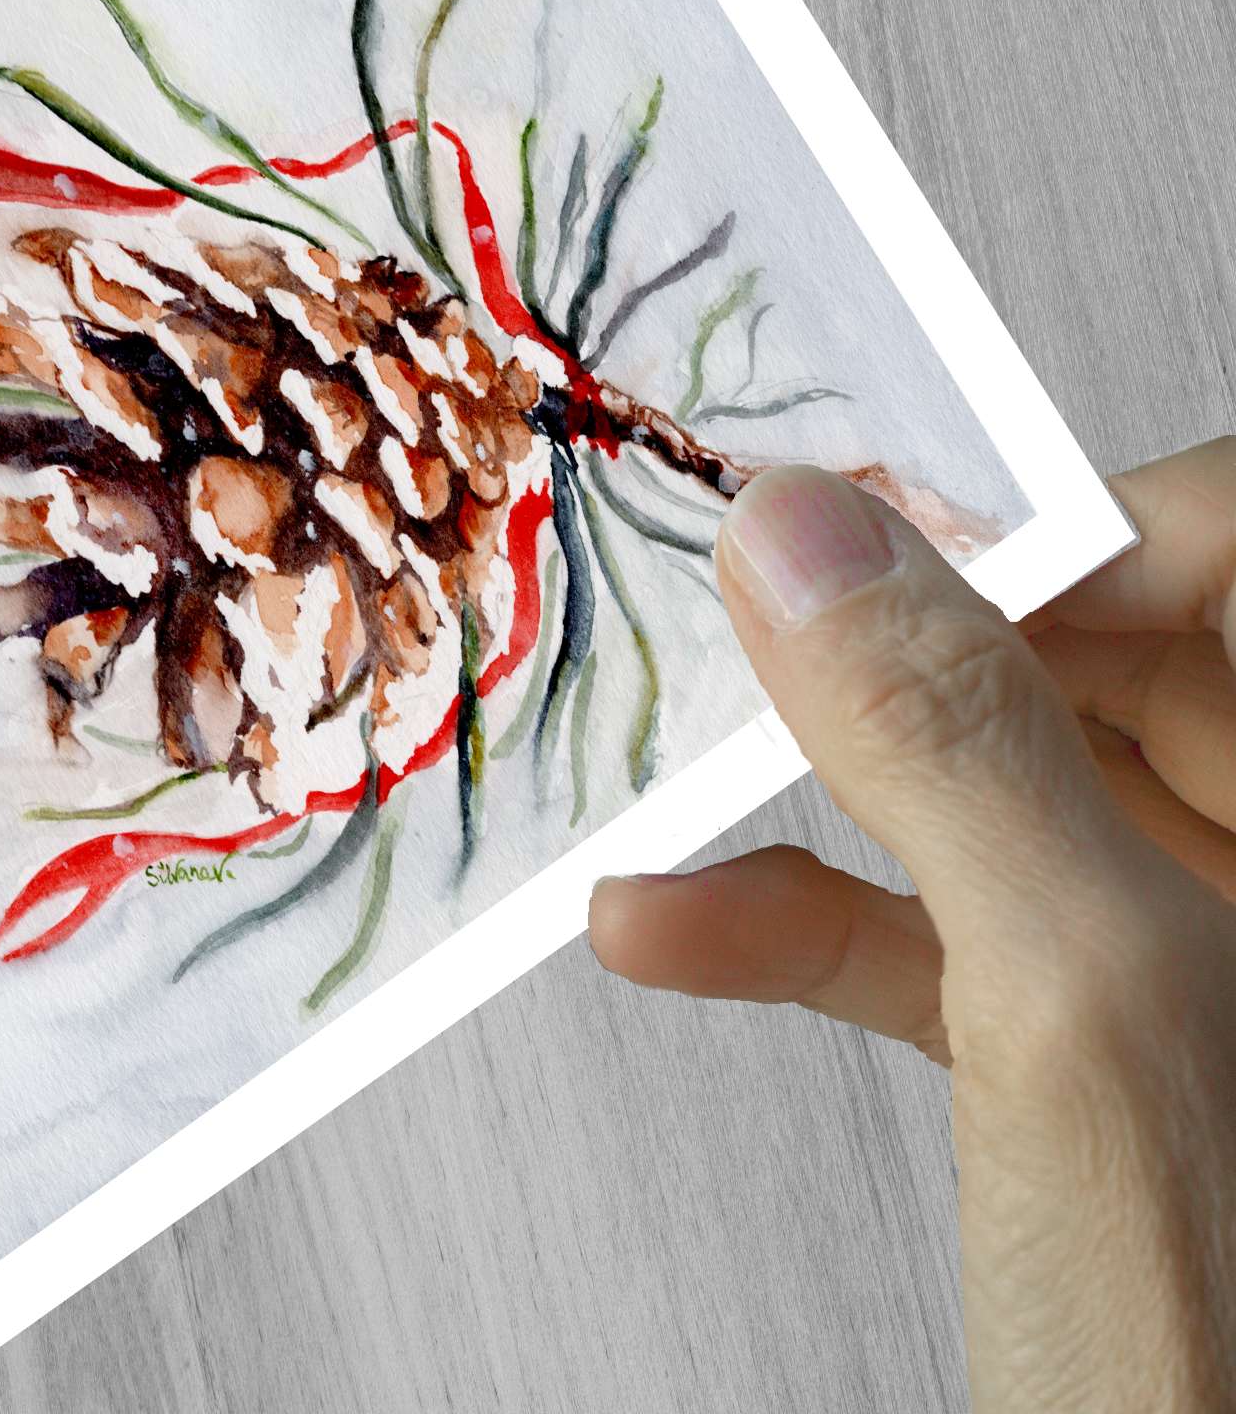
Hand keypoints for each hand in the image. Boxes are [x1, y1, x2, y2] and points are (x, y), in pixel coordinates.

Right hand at [590, 448, 1235, 1408]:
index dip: (1058, 521)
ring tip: (671, 771)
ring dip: (799, 792)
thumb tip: (807, 541)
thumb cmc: (1210, 1363)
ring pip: (984, 792)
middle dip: (883, 642)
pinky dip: (792, 922)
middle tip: (742, 623)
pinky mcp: (1083, 1054)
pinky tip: (670, 927)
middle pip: (1080, 650)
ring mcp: (1184, 955)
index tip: (877, 535)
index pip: (1220, 542)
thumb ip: (957, 752)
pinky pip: (932, 934)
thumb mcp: (1079, 1015)